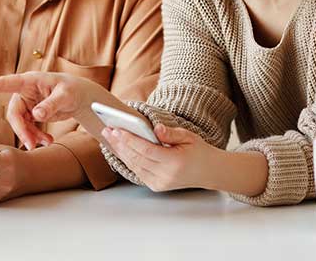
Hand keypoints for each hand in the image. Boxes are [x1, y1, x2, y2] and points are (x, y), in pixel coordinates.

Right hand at [0, 72, 104, 149]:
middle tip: (31, 145)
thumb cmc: (73, 89)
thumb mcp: (65, 95)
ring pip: (20, 124)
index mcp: (29, 81)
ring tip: (46, 143)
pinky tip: (47, 141)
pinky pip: (28, 128)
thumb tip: (36, 115)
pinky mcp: (31, 114)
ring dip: (30, 135)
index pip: (4, 83)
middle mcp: (24, 92)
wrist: (80, 97)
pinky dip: (36, 136)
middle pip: (14, 113)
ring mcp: (27, 104)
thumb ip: (50, 105)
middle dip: (21, 130)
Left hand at [102, 124, 218, 191]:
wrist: (209, 172)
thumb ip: (170, 133)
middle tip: (107, 130)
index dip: (130, 140)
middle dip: (120, 143)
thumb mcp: (189, 137)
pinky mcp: (156, 186)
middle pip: (136, 158)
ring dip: (120, 151)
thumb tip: (155, 128)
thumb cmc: (199, 151)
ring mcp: (160, 183)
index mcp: (174, 162)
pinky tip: (119, 148)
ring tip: (109, 137)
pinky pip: (138, 171)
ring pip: (134, 166)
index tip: (117, 129)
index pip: (146, 150)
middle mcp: (165, 175)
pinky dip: (127, 159)